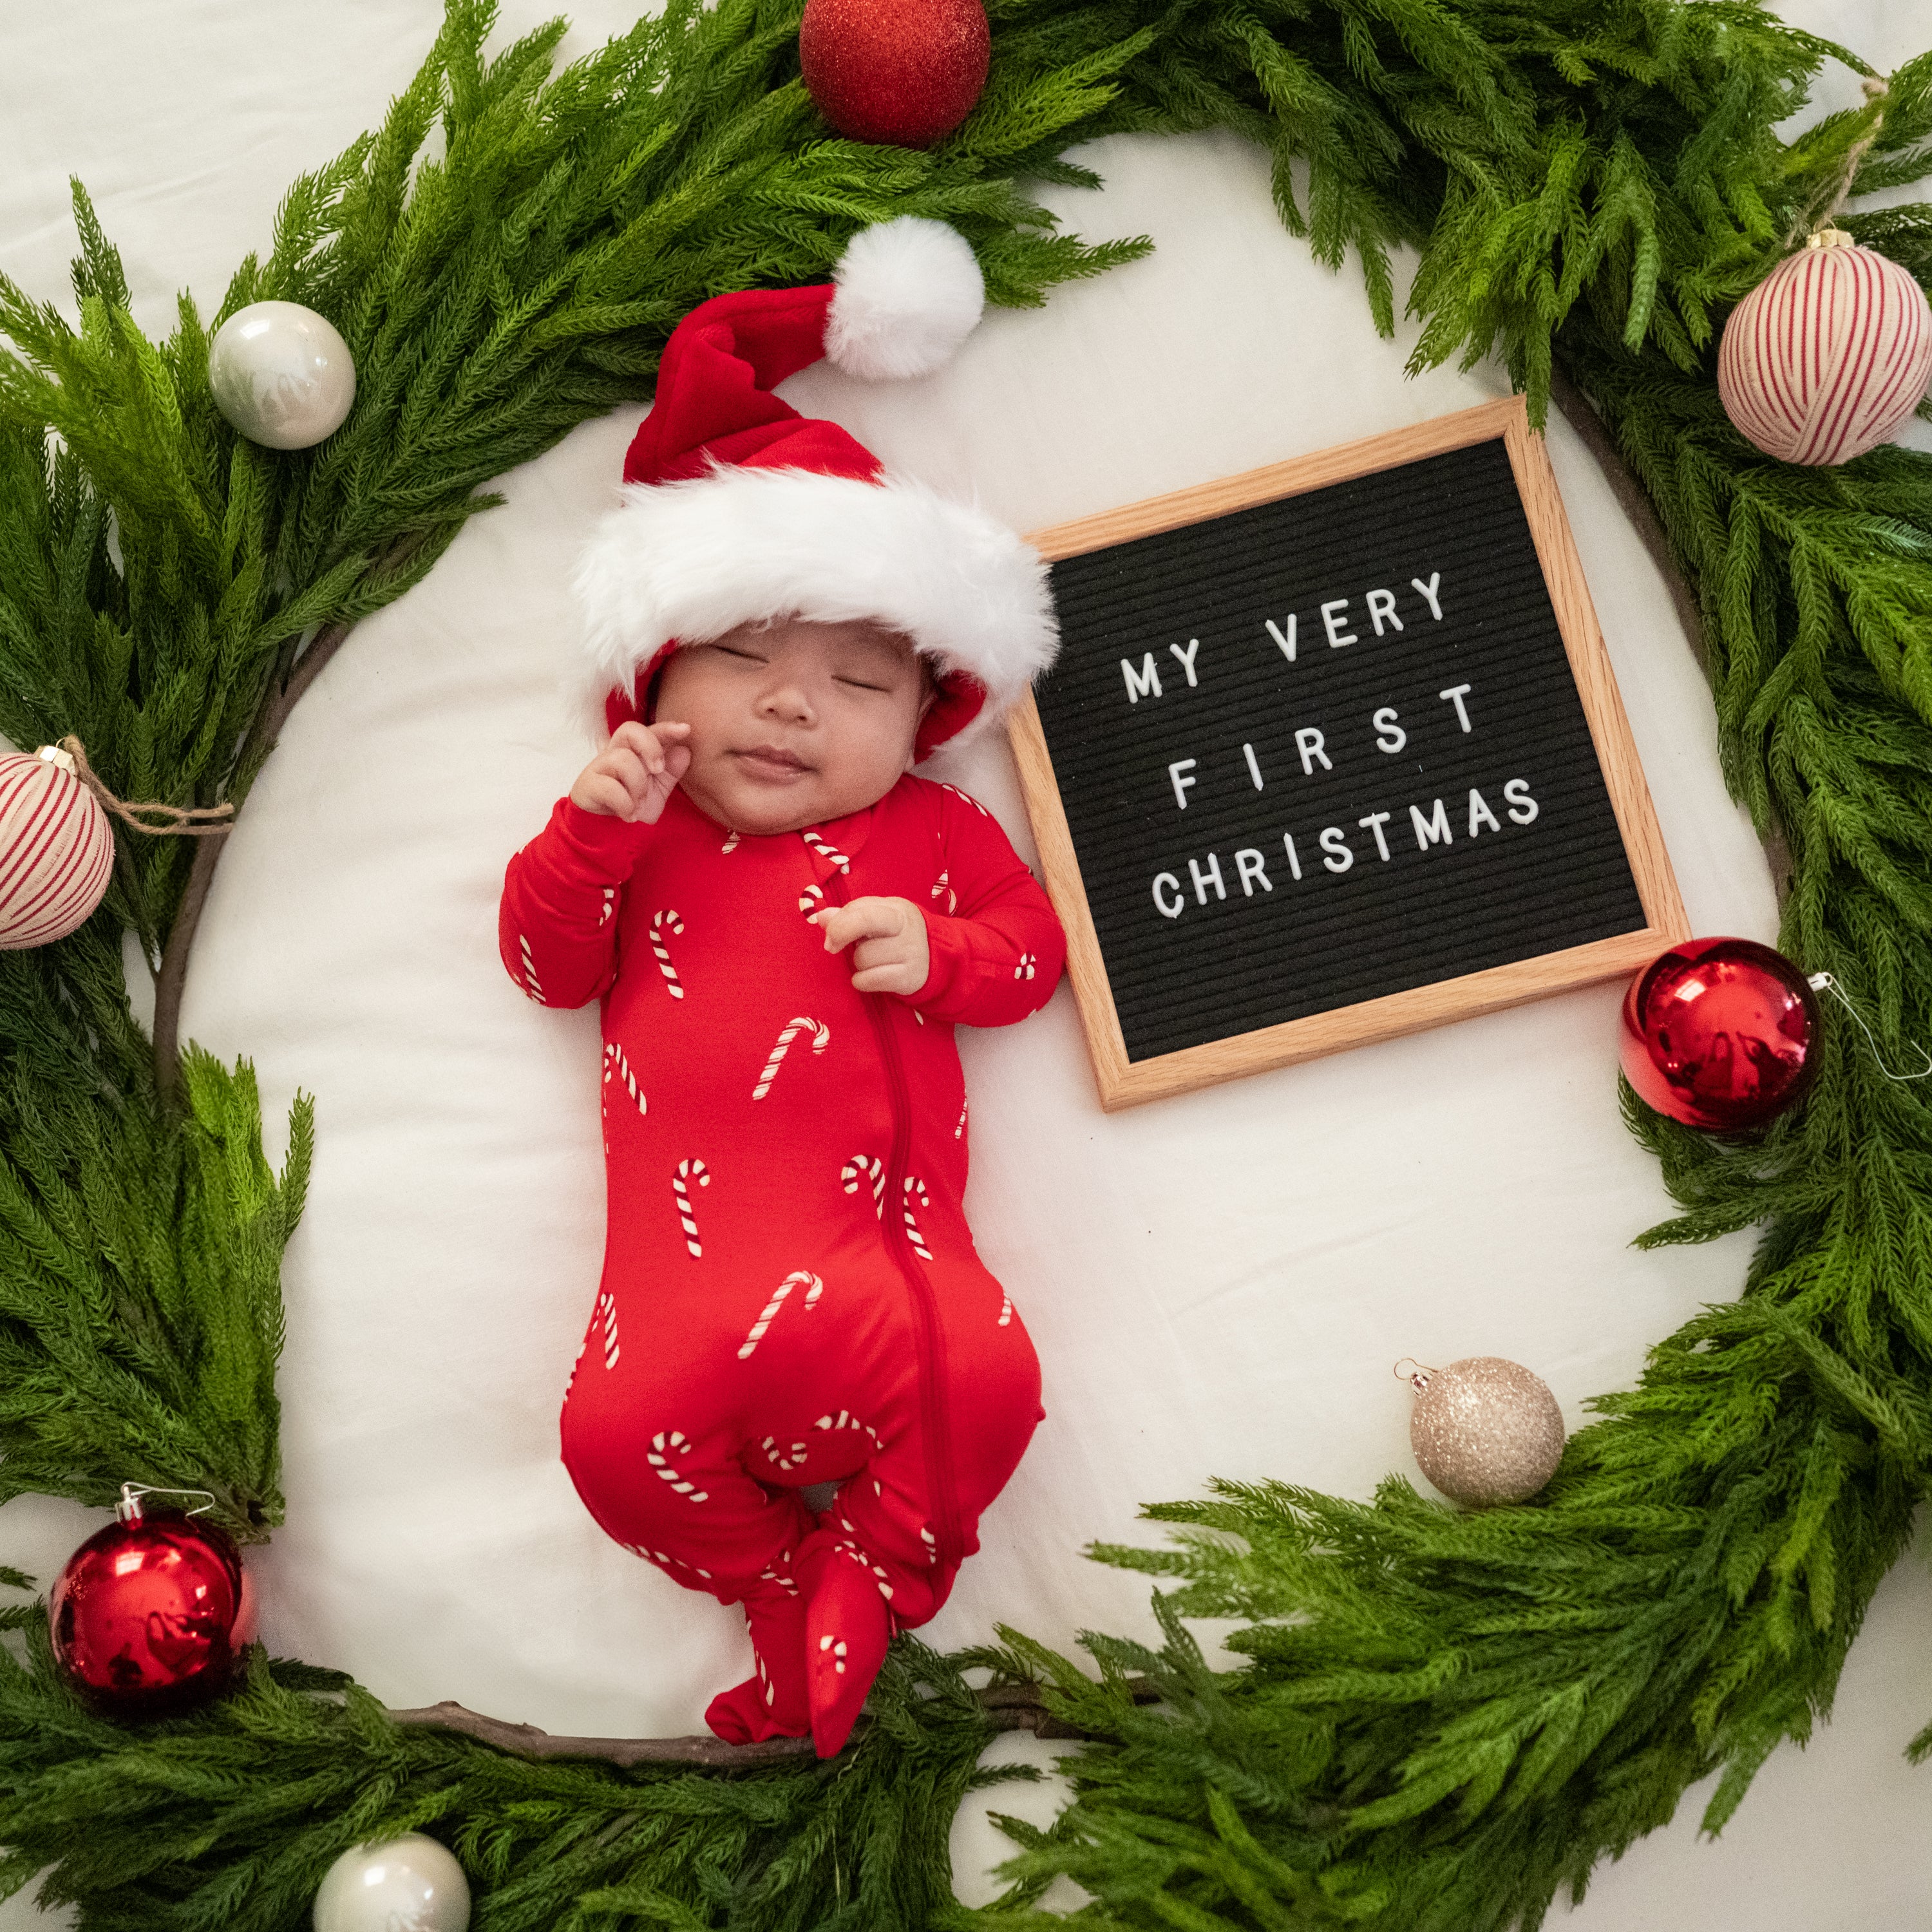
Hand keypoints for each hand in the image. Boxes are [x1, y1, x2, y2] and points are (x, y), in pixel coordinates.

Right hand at [570, 721, 692, 823]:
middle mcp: (616, 753)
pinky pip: (609, 787)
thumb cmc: (634, 802)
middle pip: (629, 730)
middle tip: (657, 770)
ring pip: (622, 759)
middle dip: (650, 747)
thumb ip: (672, 770)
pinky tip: (629, 815)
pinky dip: (625, 804)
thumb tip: (685, 750)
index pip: (650, 730)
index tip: (685, 729)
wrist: (609, 830)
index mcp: (635, 751)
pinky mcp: (587, 784)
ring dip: (637, 787)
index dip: (667, 728)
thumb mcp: (659, 788)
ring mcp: (599, 766)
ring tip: (638, 804)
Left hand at [813, 896, 930, 996]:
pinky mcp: (909, 977)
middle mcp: (906, 927)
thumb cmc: (894, 936)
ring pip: (863, 958)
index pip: (861, 908)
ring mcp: (911, 952)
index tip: (829, 936)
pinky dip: (862, 981)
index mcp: (896, 909)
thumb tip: (822, 916)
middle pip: (863, 923)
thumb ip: (848, 916)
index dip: (838, 921)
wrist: (933, 959)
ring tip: (872, 960)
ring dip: (858, 963)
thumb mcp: (877, 918)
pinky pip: (870, 980)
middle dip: (841, 934)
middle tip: (833, 947)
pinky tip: (871, 976)